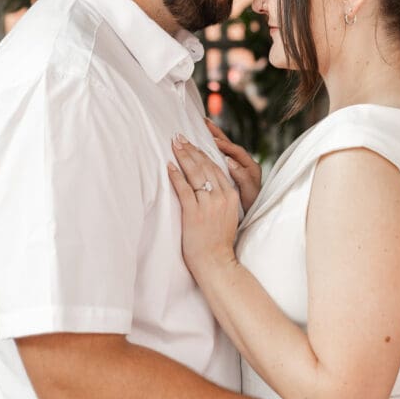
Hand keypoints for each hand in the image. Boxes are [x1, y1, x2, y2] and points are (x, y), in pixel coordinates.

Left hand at [169, 135, 239, 279]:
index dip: (203, 153)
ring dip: (183, 156)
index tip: (193, 142)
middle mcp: (221, 196)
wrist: (216, 262)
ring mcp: (208, 204)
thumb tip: (207, 185)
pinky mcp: (194, 212)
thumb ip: (220, 198)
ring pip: (195, 173)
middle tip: (179, 136)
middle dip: (191, 149)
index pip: (215, 168)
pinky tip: (169, 166)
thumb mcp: (227, 215)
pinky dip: (176, 176)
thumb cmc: (218, 241)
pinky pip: (183, 189)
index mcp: (230, 195)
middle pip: (205, 166)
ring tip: (174, 144)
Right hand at [205, 118, 261, 211]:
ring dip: (213, 137)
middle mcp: (244, 164)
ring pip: (223, 149)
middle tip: (204, 121)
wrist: (248, 219)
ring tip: (202, 126)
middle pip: (229, 145)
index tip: (212, 139)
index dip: (225, 145)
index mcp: (251, 167)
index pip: (236, 151)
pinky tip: (201, 144)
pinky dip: (211, 149)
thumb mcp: (249, 193)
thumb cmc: (249, 207)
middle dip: (217, 133)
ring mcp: (236, 168)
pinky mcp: (228, 173)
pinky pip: (219, 157)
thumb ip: (242, 177)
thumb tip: (230, 161)